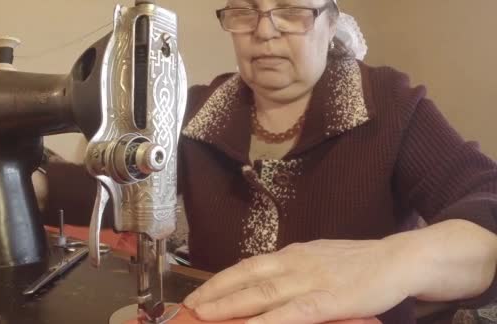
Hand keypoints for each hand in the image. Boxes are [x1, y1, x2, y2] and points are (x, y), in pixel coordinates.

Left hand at [183, 239, 412, 323]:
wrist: (399, 259)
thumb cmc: (360, 264)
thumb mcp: (320, 260)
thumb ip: (294, 272)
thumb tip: (268, 284)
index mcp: (293, 254)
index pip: (249, 266)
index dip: (222, 281)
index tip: (200, 293)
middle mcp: (296, 263)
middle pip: (248, 277)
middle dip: (216, 293)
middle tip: (190, 307)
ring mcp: (312, 280)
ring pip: (263, 293)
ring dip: (231, 305)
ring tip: (206, 314)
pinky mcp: (331, 300)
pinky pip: (294, 312)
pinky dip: (270, 321)